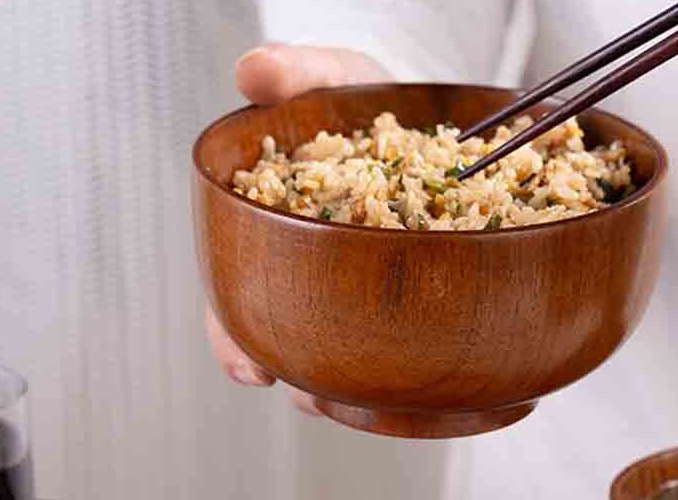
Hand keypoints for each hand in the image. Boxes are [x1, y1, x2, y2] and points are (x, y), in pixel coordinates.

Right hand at [206, 44, 390, 414]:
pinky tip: (427, 386)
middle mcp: (310, 274)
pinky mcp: (421, 308)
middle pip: (284, 342)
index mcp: (277, 234)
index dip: (233, 338)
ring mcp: (362, 296)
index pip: (233, 297)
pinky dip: (410, 376)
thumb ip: (298, 75)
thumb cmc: (372, 106)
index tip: (248, 368)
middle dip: (296, 379)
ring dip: (349, 388)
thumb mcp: (338, 81)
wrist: (444, 125)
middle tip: (312, 396)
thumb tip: (255, 72)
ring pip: (342, 361)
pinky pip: (407, 356)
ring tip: (367, 399)